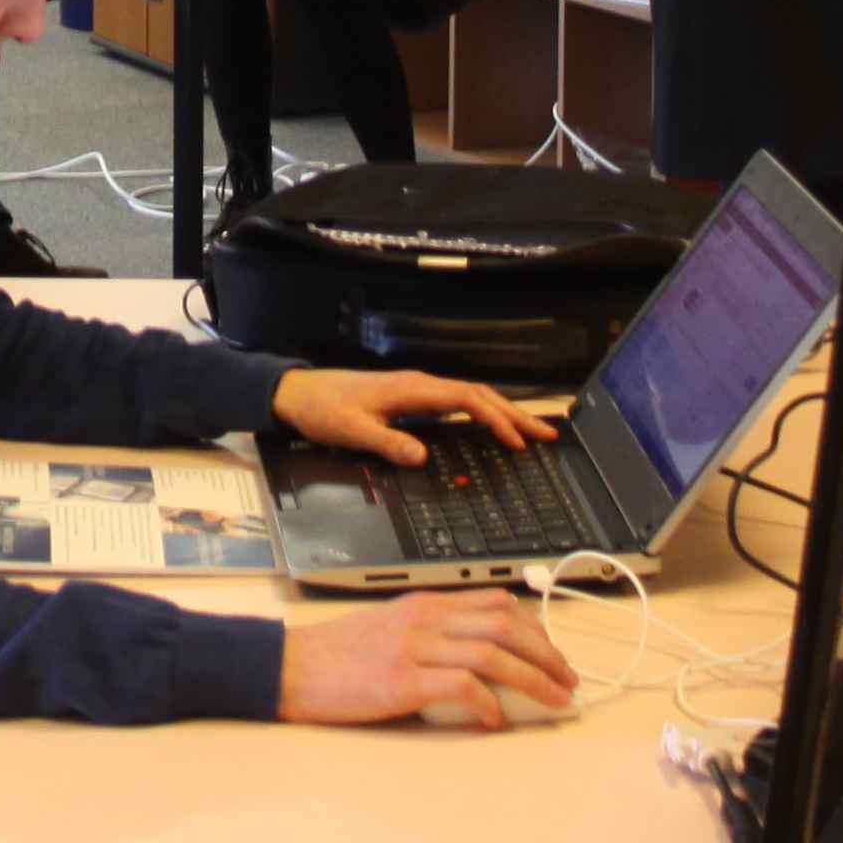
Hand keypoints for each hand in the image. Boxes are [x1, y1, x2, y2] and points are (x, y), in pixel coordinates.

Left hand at [272, 368, 544, 464]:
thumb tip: (422, 456)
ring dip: (502, 412)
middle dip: (514, 414)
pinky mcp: (410, 398)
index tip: (517, 440)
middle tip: (546, 434)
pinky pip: (456, 402)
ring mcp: (416, 390)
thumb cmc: (322, 409)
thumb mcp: (351, 431)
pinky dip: (481, 412)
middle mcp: (419, 385)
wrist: (296, 393)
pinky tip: (491, 425)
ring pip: (470, 397)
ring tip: (530, 430)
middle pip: (478, 395)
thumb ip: (387, 442)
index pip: (466, 398)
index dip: (495, 419)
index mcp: (411, 389)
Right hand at [281, 590, 576, 727]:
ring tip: (554, 699)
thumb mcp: (389, 629)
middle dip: (546, 652)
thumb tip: (477, 661)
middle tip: (567, 679)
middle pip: (504, 623)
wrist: (290, 667)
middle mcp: (424, 618)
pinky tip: (496, 720)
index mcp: (423, 604)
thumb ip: (430, 635)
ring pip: (493, 652)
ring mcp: (414, 647)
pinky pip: (462, 685)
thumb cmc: (336, 656)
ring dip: (533, 678)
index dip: (534, 627)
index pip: (494, 602)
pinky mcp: (403, 680)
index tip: (552, 652)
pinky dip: (488, 703)